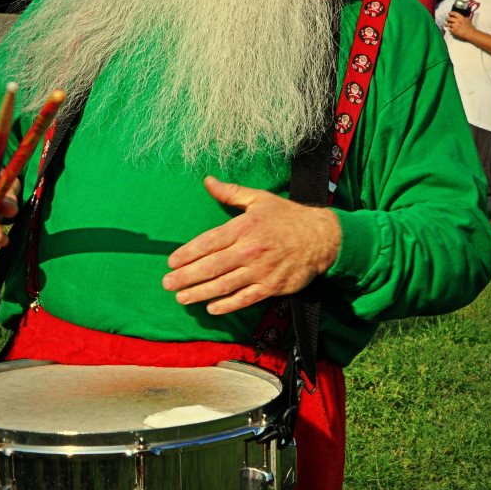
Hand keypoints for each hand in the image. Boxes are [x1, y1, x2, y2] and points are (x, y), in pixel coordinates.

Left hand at [162, 176, 340, 314]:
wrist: (322, 238)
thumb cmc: (288, 217)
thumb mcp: (259, 199)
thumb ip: (231, 192)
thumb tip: (207, 181)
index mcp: (244, 227)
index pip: (209, 242)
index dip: (188, 253)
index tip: (171, 262)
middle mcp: (250, 250)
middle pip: (212, 266)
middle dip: (186, 276)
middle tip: (167, 283)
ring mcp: (261, 270)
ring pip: (225, 285)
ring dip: (200, 293)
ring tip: (181, 298)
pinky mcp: (272, 286)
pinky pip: (245, 298)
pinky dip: (227, 305)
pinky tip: (211, 308)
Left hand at [445, 11, 474, 38]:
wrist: (470, 33)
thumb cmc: (470, 27)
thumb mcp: (467, 20)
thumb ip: (464, 18)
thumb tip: (462, 17)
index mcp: (461, 18)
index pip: (455, 13)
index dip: (451, 13)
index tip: (449, 13)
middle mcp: (458, 21)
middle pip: (450, 18)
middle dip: (447, 19)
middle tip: (446, 19)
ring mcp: (455, 26)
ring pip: (449, 24)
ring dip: (447, 25)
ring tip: (446, 25)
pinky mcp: (454, 30)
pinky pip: (450, 29)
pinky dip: (449, 29)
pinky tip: (449, 30)